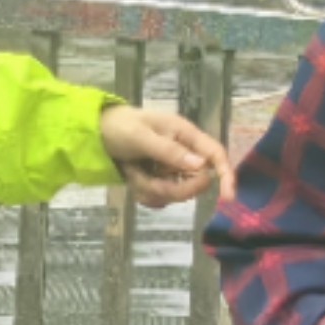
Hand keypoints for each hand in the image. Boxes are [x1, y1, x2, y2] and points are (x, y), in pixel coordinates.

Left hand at [102, 101, 237, 210]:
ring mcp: (171, 169)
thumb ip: (169, 151)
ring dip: (150, 187)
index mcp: (186, 135)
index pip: (215, 155)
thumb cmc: (120, 126)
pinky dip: (143, 192)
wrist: (97, 132)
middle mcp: (183, 153)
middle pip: (195, 183)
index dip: (225, 176)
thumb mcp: (141, 136)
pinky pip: (159, 198)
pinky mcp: (159, 181)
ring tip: (131, 170)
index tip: (227, 198)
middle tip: (143, 177)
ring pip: (174, 194)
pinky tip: (132, 177)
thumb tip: (201, 165)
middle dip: (169, 187)